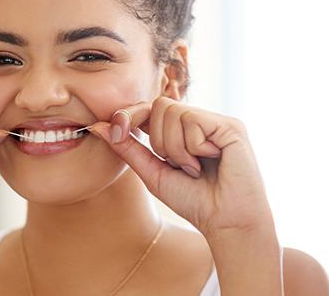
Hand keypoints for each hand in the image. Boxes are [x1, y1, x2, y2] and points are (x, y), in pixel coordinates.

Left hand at [89, 97, 274, 239]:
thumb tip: (98, 126)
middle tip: (178, 166)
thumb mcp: (152, 172)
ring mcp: (215, 121)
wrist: (226, 222)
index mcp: (181, 130)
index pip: (149, 107)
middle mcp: (199, 121)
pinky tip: (210, 161)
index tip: (117, 131)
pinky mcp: (230, 125)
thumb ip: (127, 148)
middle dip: (158, 140)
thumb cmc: (194, 200)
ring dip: (176, 148)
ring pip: (173, 112)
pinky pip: (193, 120)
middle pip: (158, 105)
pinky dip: (193, 147)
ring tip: (195, 167)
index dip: (130, 115)